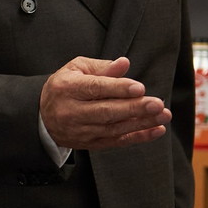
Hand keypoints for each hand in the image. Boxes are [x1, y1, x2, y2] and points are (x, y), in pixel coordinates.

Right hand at [39, 56, 169, 150]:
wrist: (44, 117)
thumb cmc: (64, 87)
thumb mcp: (75, 69)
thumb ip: (101, 67)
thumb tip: (124, 64)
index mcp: (66, 88)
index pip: (94, 88)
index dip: (118, 88)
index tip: (140, 87)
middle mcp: (71, 111)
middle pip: (106, 111)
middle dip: (134, 108)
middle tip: (157, 103)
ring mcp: (81, 130)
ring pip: (114, 128)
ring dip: (142, 123)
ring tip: (163, 115)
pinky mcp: (90, 144)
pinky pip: (117, 142)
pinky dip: (138, 137)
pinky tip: (156, 130)